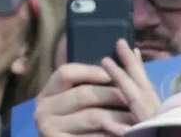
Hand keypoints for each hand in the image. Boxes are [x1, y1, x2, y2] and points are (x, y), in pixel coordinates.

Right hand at [34, 41, 163, 136]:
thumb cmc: (76, 124)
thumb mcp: (76, 101)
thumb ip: (92, 82)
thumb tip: (129, 52)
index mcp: (47, 93)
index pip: (65, 73)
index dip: (89, 71)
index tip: (110, 75)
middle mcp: (43, 109)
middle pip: (82, 94)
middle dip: (112, 95)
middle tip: (135, 98)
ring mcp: (49, 128)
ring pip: (92, 116)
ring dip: (119, 116)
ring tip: (137, 116)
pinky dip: (111, 134)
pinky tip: (125, 132)